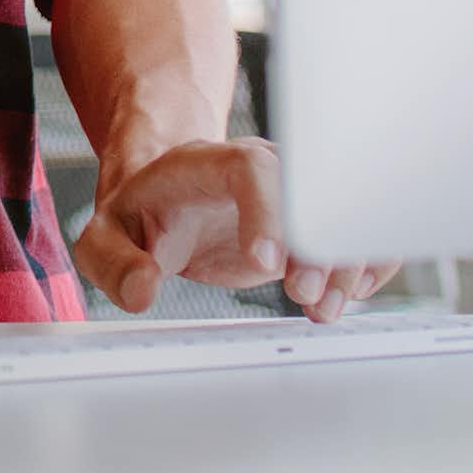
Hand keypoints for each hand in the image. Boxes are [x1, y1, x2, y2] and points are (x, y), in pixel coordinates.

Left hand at [72, 137, 400, 323]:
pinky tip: (350, 295)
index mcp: (206, 164)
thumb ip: (113, 264)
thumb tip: (141, 289)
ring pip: (342, 207)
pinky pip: (357, 227)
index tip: (267, 262)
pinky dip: (366, 260)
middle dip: (317, 245)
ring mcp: (291, 192)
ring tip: (323, 309)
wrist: (166, 199)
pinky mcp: (312, 221)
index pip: (249, 169)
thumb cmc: (139, 217)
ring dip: (348, 260)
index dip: (267, 212)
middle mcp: (258, 169)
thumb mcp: (106, 238)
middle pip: (308, 188)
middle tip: (305, 296)